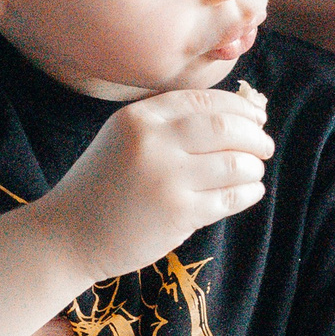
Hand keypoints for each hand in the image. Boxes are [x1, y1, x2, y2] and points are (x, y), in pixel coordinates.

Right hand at [27, 89, 270, 286]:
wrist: (69, 235)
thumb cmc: (103, 184)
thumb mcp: (124, 138)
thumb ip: (169, 124)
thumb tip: (238, 113)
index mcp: (140, 118)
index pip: (206, 101)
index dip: (240, 108)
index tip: (256, 118)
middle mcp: (154, 143)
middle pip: (227, 127)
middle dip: (256, 135)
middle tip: (265, 145)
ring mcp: (167, 179)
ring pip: (236, 163)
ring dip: (254, 166)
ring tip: (253, 170)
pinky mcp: (179, 214)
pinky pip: (231, 198)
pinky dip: (249, 192)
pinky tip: (249, 191)